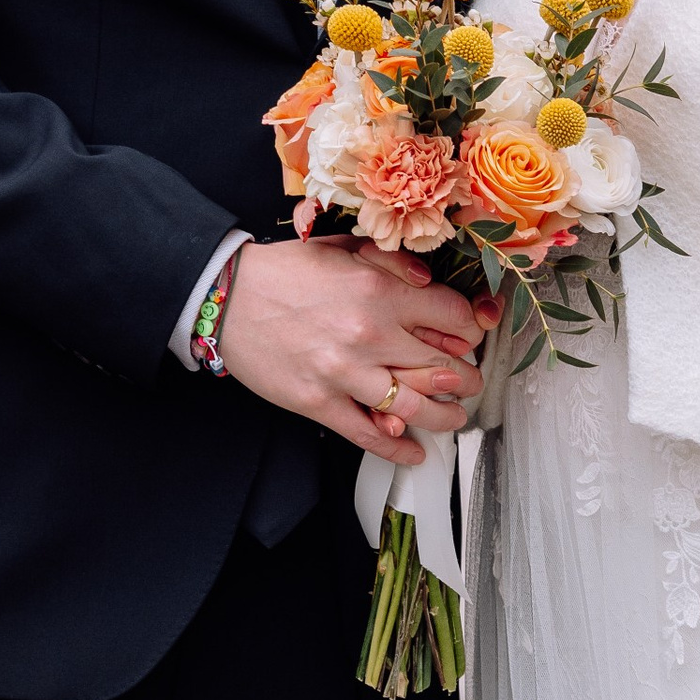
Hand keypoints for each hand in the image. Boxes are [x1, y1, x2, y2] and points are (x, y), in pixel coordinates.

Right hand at [220, 237, 484, 464]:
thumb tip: (431, 281)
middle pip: (446, 368)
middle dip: (467, 379)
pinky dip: (398, 449)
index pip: (454, 318)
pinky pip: (370, 436)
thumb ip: (392, 261)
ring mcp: (345, 373)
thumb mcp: (344, 249)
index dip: (471, 332)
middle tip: (470, 383)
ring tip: (452, 418)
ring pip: (417, 408)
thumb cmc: (283, 274)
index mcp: (380, 291)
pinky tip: (414, 451)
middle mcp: (369, 333)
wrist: (227, 298)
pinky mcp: (320, 403)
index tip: (470, 340)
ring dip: (445, 418)